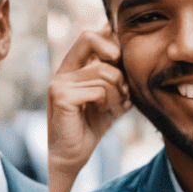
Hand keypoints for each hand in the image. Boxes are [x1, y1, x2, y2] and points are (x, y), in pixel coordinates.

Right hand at [48, 27, 129, 191]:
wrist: (72, 156)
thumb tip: (134, 56)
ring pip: (104, 73)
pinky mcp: (61, 96)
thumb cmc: (91, 125)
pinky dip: (108, 103)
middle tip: (123, 88)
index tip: (122, 61)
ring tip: (112, 107)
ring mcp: (59, 82)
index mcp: (72, 67)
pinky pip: (98, 90)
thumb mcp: (111, 97)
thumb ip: (119, 77)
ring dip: (117, 93)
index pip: (89, 36)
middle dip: (116, 64)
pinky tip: (102, 113)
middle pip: (94, 43)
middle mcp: (62, 71)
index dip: (109, 40)